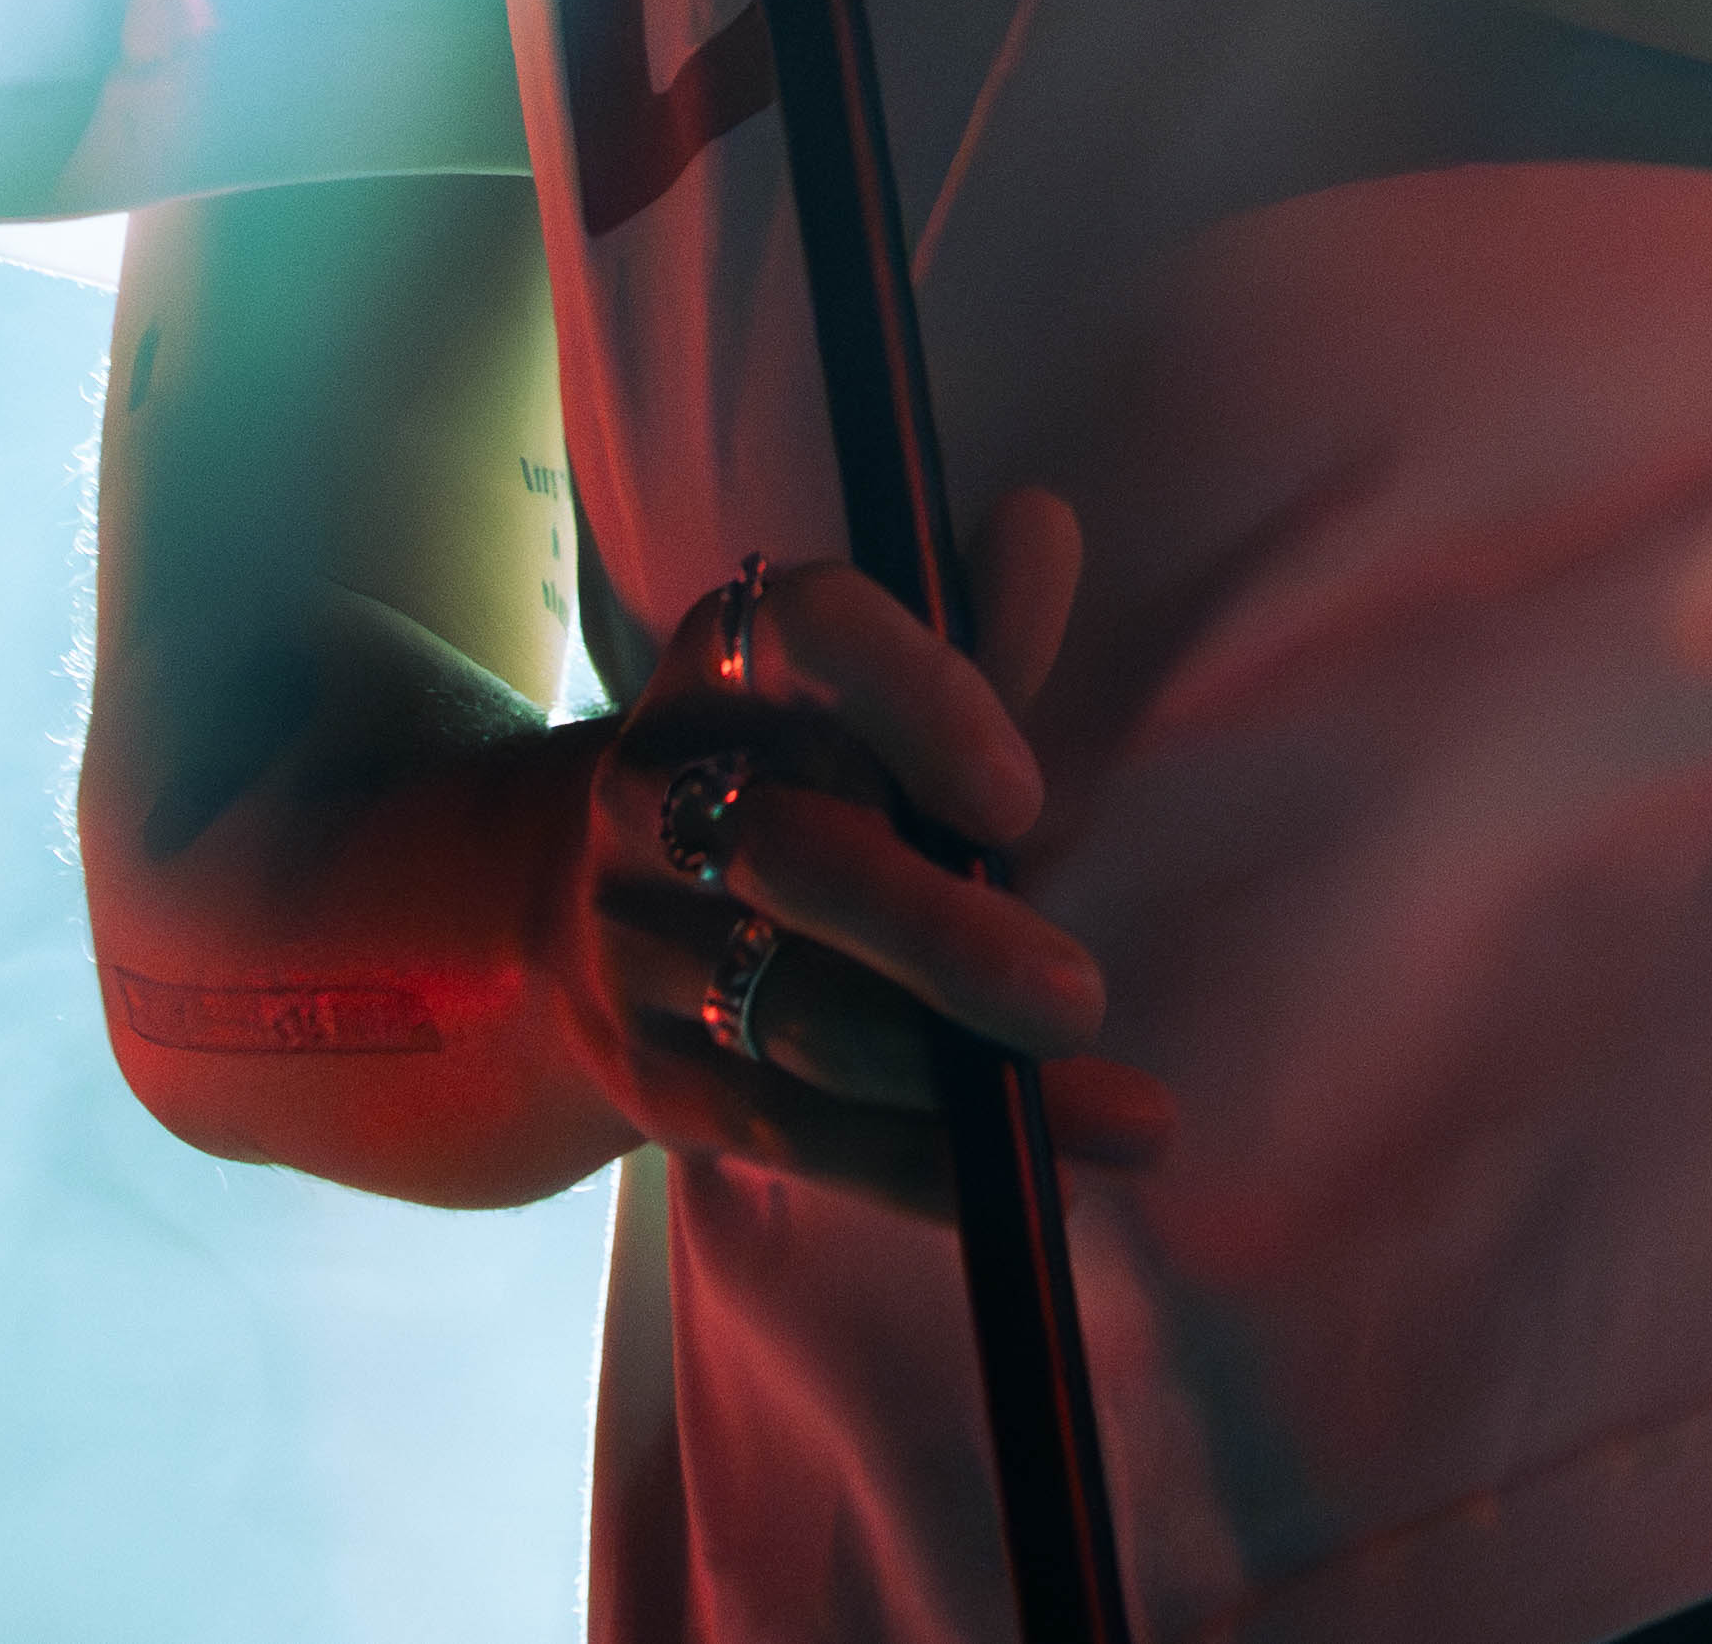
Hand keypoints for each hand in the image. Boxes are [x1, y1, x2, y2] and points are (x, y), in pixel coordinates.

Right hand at [544, 502, 1171, 1217]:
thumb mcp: (867, 698)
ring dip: (960, 1076)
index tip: (1022, 796)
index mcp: (722, 663)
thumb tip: (1043, 527)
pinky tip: (1038, 1183)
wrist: (586, 913)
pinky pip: (791, 1132)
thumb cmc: (794, 776)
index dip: (919, 695)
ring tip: (1125, 1115)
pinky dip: (920, 1165)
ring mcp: (637, 943)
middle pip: (796, 858)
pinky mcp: (649, 1079)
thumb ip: (972, 630)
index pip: (806, 631)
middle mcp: (655, 791)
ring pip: (796, 1014)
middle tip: (1083, 996)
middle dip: (944, 937)